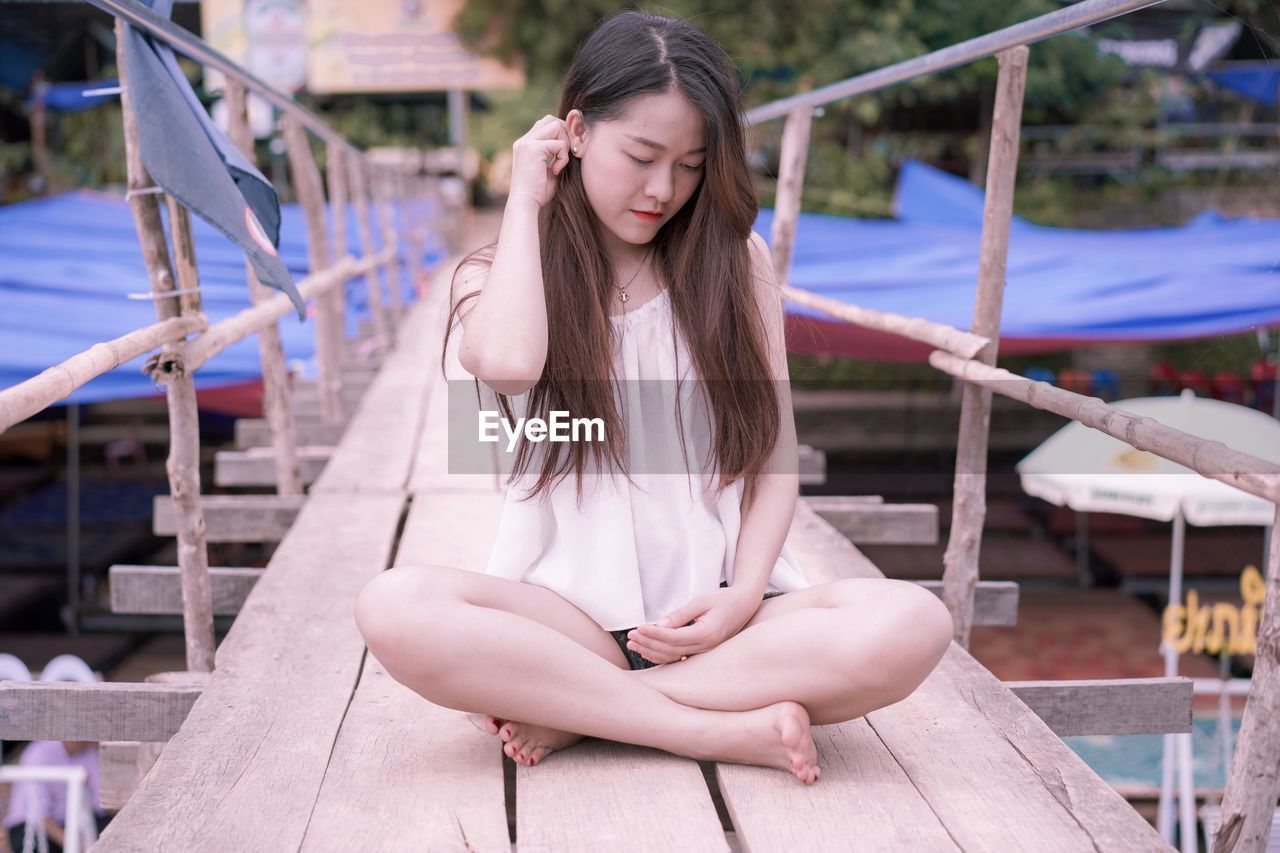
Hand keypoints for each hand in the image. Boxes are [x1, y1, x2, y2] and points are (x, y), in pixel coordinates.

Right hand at [508, 114, 572, 210]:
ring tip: (561, 162)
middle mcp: (524, 141)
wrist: (525, 204)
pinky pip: (559, 144)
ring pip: (556, 126)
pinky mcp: (533, 149)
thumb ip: (557, 155)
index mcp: (525, 145)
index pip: (546, 125)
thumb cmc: (538, 194)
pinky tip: (557, 171)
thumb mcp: (549, 170)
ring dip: (565, 143)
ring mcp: (527, 143)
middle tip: (569, 154)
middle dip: (565, 134)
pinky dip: (563, 157)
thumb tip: (574, 145)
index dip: (561, 135)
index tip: (567, 153)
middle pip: (551, 120)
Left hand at [626, 586, 758, 664]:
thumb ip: (680, 615)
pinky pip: (678, 658)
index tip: (638, 628)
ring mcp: (704, 652)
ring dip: (650, 651)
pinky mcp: (701, 652)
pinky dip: (660, 655)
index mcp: (706, 634)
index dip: (654, 634)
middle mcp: (705, 647)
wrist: (744, 605)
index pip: (673, 638)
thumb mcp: (701, 601)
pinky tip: (646, 650)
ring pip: (672, 657)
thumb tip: (659, 626)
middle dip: (648, 643)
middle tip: (630, 635)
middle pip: (670, 650)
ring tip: (633, 643)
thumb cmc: (724, 600)